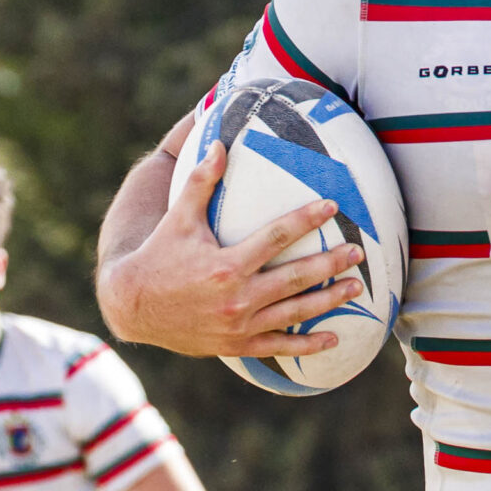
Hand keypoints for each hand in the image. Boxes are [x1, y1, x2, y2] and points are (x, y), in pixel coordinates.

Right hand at [99, 140, 362, 357]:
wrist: (133, 306)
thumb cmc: (158, 256)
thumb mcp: (177, 218)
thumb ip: (200, 182)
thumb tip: (220, 144)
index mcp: (226, 264)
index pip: (276, 237)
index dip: (306, 219)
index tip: (332, 206)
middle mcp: (237, 297)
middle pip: (296, 278)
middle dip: (330, 264)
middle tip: (357, 252)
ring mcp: (239, 325)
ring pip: (295, 313)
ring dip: (328, 301)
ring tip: (356, 288)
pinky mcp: (236, 345)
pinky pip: (278, 346)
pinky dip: (307, 346)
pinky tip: (333, 339)